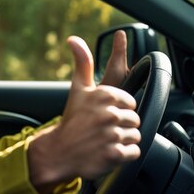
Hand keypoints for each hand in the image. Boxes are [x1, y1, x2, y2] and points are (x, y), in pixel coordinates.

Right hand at [27, 35, 140, 193]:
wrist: (58, 152)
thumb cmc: (71, 120)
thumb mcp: (78, 89)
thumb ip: (83, 63)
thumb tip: (74, 39)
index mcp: (104, 95)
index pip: (130, 102)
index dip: (119, 110)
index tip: (104, 115)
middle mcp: (108, 114)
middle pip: (134, 119)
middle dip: (121, 125)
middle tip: (103, 130)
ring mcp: (111, 135)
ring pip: (135, 136)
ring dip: (123, 141)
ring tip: (105, 141)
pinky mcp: (113, 154)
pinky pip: (134, 152)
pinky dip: (124, 154)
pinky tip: (108, 151)